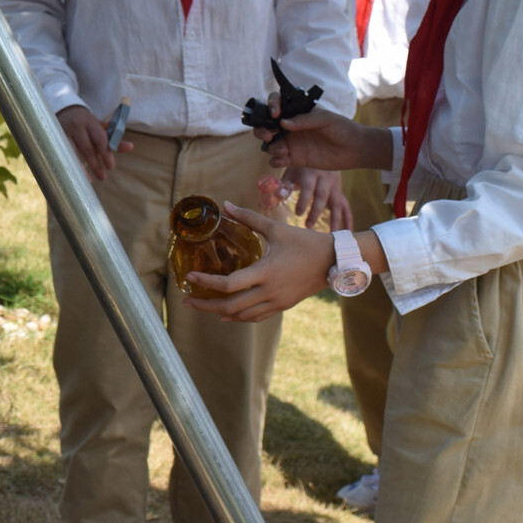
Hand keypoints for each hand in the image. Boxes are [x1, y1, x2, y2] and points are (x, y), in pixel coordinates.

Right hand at [59, 105, 131, 181]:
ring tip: (90, 181)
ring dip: (82, 168)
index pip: (99, 138)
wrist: (66, 111)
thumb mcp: (100, 128)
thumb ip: (114, 138)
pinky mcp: (56, 140)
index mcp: (90, 122)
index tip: (111, 167)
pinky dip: (71, 166)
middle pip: (86, 147)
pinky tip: (76, 175)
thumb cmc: (88, 124)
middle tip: (103, 177)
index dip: (105, 153)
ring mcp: (64, 133)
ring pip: (73, 153)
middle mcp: (77, 127)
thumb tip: (131, 147)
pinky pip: (64, 155)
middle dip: (95, 164)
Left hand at [182, 205, 334, 322]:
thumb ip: (248, 217)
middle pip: (230, 307)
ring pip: (242, 316)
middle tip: (187, 302)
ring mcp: (277, 302)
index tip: (190, 279)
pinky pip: (256, 317)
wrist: (334, 261)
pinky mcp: (283, 306)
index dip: (207, 284)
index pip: (229, 285)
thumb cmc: (305, 242)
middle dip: (206, 306)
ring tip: (203, 306)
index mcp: (266, 272)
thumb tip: (224, 205)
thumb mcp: (276, 228)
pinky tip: (227, 314)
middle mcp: (269, 291)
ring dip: (220, 313)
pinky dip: (239, 317)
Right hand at [254, 101, 388, 174]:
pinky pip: (276, 160)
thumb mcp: (325, 118)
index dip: (271, 106)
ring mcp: (291, 143)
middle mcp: (290, 127)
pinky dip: (275, 160)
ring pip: (269, 143)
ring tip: (284, 150)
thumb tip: (282, 122)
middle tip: (270, 134)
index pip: (276, 103)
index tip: (275, 114)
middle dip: (262, 129)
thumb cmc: (342, 128)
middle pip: (265, 125)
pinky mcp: (295, 159)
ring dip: (271, 146)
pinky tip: (285, 159)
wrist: (355, 149)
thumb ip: (304, 119)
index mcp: (297, 112)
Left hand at [282, 166, 352, 231]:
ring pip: (337, 203)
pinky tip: (348, 231)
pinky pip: (345, 206)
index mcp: (311, 172)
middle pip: (322, 196)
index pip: (308, 188)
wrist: (322, 154)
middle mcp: (326, 178)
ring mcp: (335, 185)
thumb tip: (278, 197)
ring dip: (335, 219)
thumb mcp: (292, 170)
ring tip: (332, 234)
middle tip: (308, 226)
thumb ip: (285, 184)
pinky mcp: (340, 191)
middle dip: (316, 212)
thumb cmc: (301, 166)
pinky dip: (348, 219)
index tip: (298, 213)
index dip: (304, 200)